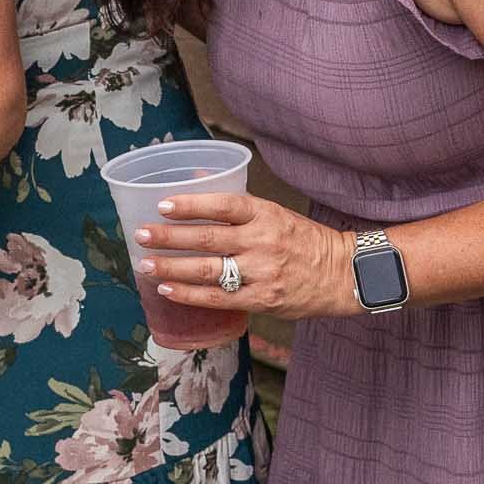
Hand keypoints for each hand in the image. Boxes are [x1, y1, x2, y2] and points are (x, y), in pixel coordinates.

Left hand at [134, 192, 361, 319]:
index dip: (191, 203)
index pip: (224, 204)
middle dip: (169, 237)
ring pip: (208, 270)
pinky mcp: (262, 300)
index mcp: (266, 214)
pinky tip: (168, 289)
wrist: (343, 274)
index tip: (163, 204)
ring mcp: (262, 273)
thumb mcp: (275, 214)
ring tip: (146, 264)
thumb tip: (193, 184)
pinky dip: (190, 295)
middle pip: (208, 238)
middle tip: (141, 235)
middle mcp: (262, 242)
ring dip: (172, 268)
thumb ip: (237, 207)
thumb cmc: (303, 241)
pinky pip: (218, 299)